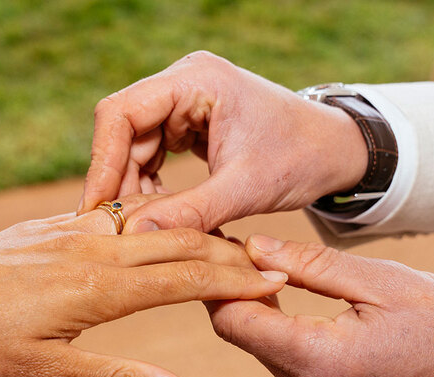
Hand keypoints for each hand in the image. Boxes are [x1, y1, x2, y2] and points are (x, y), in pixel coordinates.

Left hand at [0, 195, 288, 376]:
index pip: (184, 279)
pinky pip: (116, 213)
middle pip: (177, 243)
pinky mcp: (54, 224)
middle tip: (266, 259)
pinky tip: (163, 223)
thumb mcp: (47, 374)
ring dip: (193, 231)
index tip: (272, 280)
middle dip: (226, 251)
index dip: (232, 280)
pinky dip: (152, 219)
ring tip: (227, 241)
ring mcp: (71, 231)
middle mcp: (91, 249)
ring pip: (151, 222)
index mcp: (97, 288)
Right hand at [78, 51, 367, 232]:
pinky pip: (150, 153)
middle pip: (122, 130)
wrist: (337, 151)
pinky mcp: (186, 122)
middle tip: (112, 228)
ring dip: (132, 187)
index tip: (97, 207)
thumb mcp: (245, 189)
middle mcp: (183, 83)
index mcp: (196, 80)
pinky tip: (155, 214)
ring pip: (132, 145)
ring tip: (137, 227)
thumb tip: (134, 238)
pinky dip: (149, 185)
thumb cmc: (302, 158)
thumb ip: (189, 213)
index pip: (122, 112)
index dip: (102, 161)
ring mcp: (183, 101)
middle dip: (117, 180)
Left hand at [208, 234, 433, 376]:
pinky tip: (289, 304)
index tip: (222, 246)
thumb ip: (308, 265)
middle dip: (237, 292)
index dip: (221, 280)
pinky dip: (283, 336)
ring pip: (264, 352)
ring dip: (261, 313)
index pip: (235, 321)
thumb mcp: (381, 280)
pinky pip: (288, 368)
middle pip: (245, 337)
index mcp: (321, 362)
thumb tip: (251, 247)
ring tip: (263, 269)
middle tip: (238, 248)